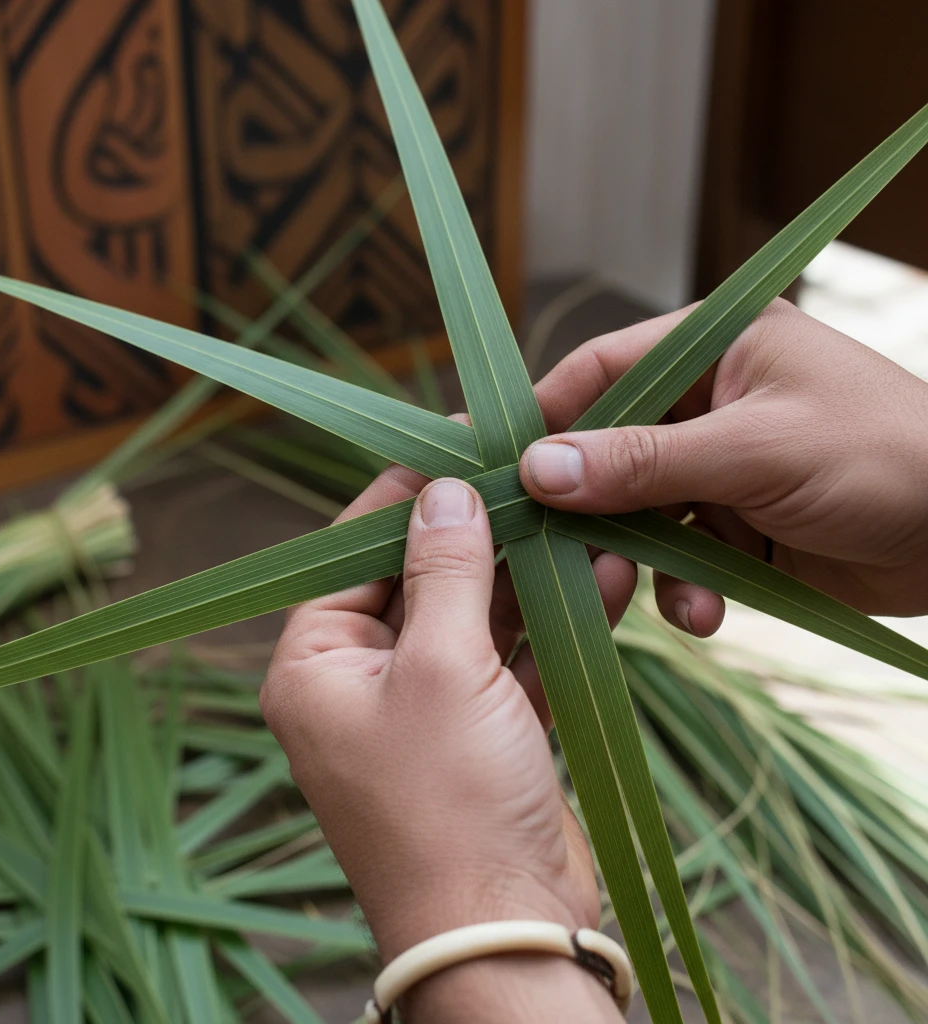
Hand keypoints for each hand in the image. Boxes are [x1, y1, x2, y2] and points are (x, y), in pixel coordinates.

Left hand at [262, 467, 630, 1021]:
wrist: (506, 934)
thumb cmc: (450, 804)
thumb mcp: (441, 668)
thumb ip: (444, 572)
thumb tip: (443, 492)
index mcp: (316, 665)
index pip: (351, 552)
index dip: (405, 496)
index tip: (456, 442)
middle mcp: (361, 682)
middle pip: (419, 579)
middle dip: (479, 532)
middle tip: (529, 474)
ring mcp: (425, 709)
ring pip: (475, 616)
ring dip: (526, 574)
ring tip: (575, 516)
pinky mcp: (482, 734)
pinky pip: (514, 660)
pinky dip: (552, 626)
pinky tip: (600, 578)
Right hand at [521, 298, 927, 630]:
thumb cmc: (885, 458)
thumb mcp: (756, 452)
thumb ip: (642, 462)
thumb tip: (538, 467)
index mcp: (712, 349)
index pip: (598, 373)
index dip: (540, 419)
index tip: (492, 468)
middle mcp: (707, 403)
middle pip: (605, 452)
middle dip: (584, 508)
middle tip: (549, 553)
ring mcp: (719, 468)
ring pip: (635, 513)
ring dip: (632, 559)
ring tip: (631, 594)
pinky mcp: (736, 526)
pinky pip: (680, 557)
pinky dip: (682, 590)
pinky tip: (702, 614)